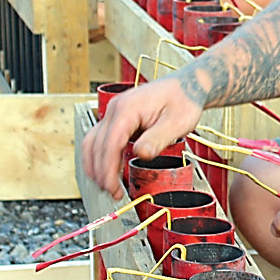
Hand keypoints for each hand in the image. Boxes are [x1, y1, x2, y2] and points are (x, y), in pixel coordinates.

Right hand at [82, 77, 203, 198]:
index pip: (109, 144)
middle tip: (112, 193)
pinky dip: (100, 156)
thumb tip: (141, 155)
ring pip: (92, 142)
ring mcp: (114, 112)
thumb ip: (157, 139)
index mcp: (127, 108)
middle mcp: (115, 108)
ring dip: (95, 166)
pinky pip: (100, 139)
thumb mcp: (177, 123)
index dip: (108, 169)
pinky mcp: (118, 118)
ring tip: (107, 186)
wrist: (188, 85)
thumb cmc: (184, 100)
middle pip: (96, 145)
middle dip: (101, 172)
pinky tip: (108, 171)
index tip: (112, 188)